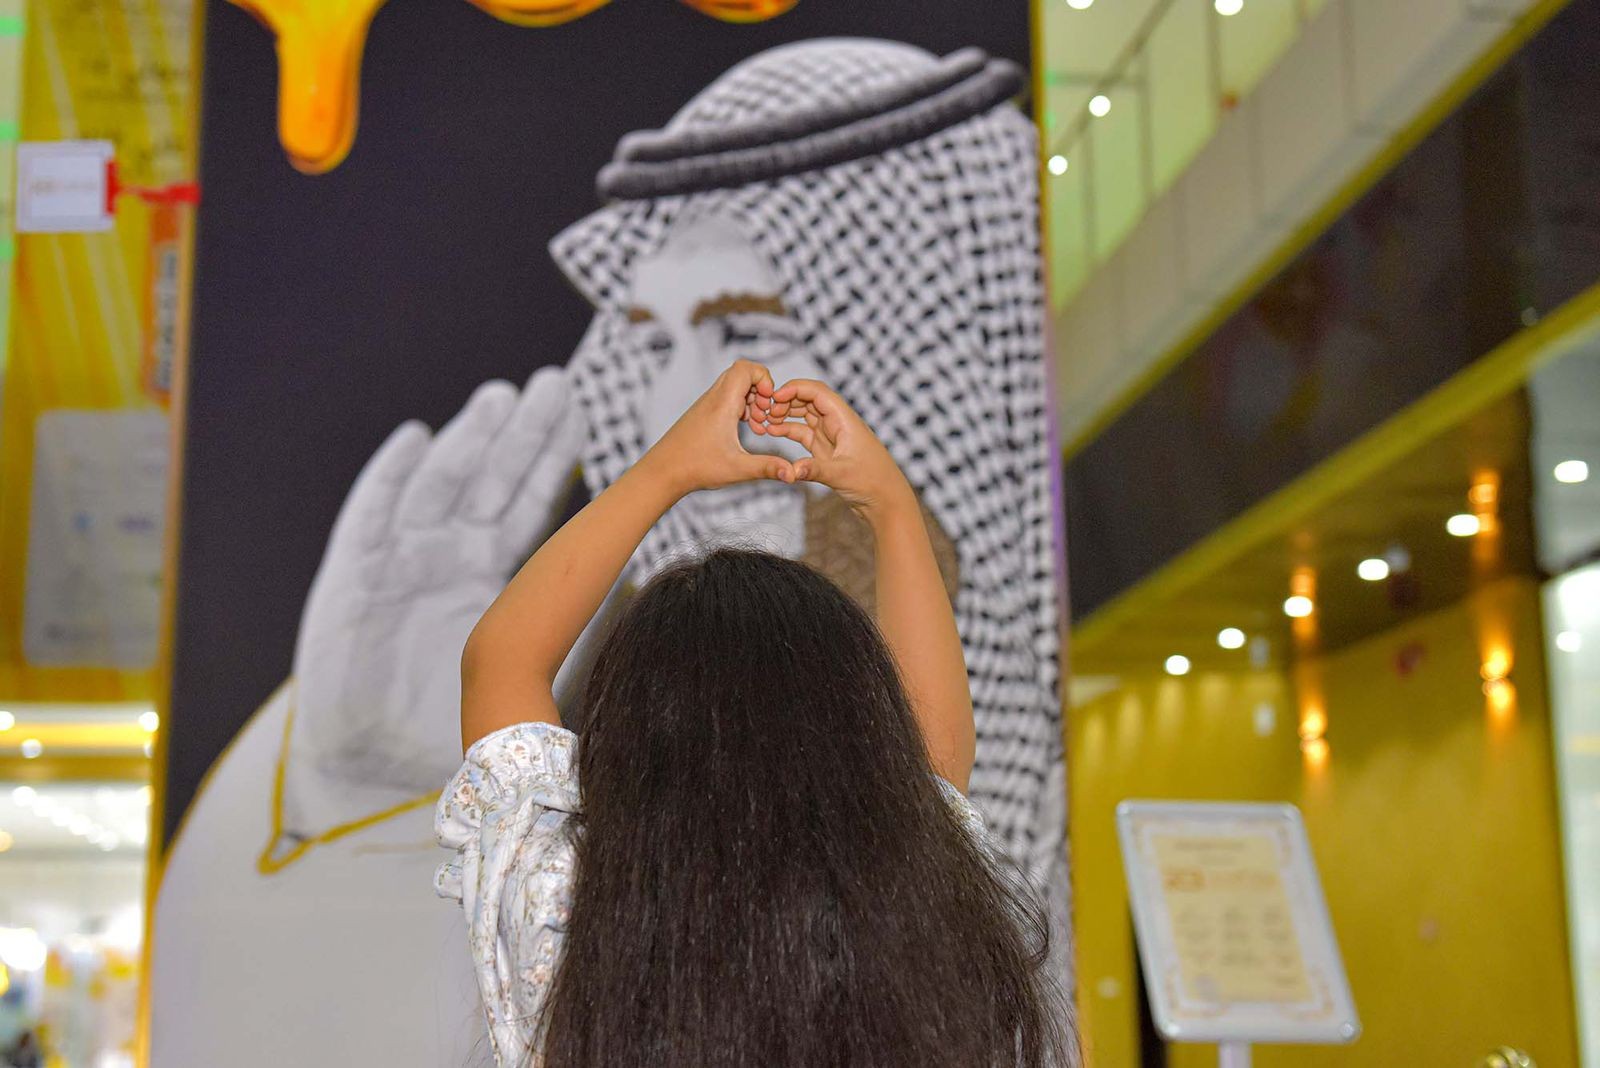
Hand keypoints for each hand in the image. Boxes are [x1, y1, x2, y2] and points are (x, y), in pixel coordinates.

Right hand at [285, 366, 586, 833]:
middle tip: (554, 386)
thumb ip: (578, 643)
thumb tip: (644, 601)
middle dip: (521, 435)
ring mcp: (401, 565)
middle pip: (490, 482)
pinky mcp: (352, 585)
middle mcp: (449, 561)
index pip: (528, 507)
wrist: (368, 769)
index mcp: (493, 581)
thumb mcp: (527, 680)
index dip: (549, 460)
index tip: (579, 414)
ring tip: (500, 399)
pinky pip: (370, 522)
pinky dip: (388, 479)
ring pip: (439, 489)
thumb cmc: (446, 729)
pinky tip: (414, 440)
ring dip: (469, 443)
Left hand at [639, 359, 796, 495]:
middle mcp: (713, 398)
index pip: (745, 367)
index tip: (770, 402)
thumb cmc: (694, 468)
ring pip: (735, 386)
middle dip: (761, 390)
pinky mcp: (703, 413)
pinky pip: (727, 398)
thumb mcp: (737, 469)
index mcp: (723, 403)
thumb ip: (768, 468)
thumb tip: (793, 474)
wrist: (661, 472)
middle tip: (766, 414)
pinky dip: (740, 408)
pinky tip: (746, 430)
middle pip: (742, 373)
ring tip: (758, 425)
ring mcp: (707, 405)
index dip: (764, 378)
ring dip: (751, 400)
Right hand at [756, 377, 912, 520]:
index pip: (818, 392)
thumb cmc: (873, 482)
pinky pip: (804, 433)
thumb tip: (791, 471)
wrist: (886, 501)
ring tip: (765, 420)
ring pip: (804, 415)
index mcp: (845, 420)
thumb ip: (815, 470)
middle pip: (809, 400)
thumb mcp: (842, 474)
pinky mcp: (826, 450)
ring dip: (785, 415)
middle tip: (766, 411)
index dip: (796, 388)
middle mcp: (837, 423)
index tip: (775, 396)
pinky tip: (772, 432)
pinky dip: (788, 431)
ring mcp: (831, 436)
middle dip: (786, 401)